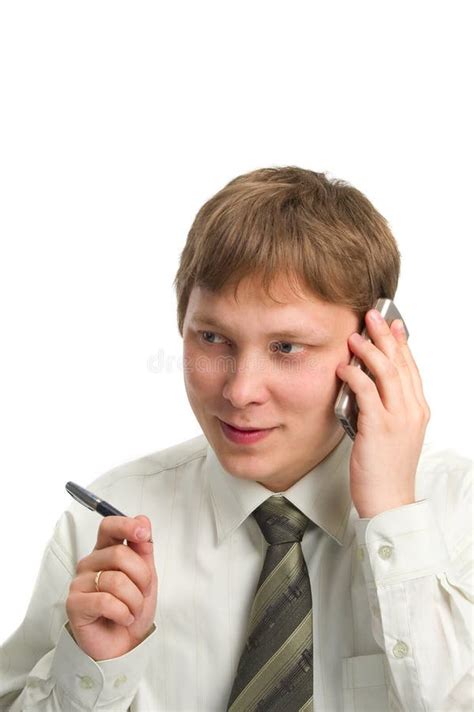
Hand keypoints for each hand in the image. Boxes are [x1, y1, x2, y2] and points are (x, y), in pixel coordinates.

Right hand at [66, 514, 156, 660]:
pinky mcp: (74, 603)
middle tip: (143, 593)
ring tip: (132, 611)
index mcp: (106, 552)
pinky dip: (123, 613)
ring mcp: (80, 582)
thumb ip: (144, 550)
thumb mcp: (146, 578)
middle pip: (120, 554)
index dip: (126, 525)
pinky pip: (106, 601)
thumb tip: (142, 520)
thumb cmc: (132, 610)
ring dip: (134, 600)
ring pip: (116, 580)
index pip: (108, 526)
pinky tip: (122, 618)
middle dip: (142, 577)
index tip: (143, 532)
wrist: (123, 646)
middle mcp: (91, 563)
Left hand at [336, 309, 430, 518]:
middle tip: (371, 316)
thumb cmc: (386, 469)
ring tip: (354, 337)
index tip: (391, 324)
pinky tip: (342, 368)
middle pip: (400, 362)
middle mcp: (411, 410)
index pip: (410, 367)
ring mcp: (397, 418)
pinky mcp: (379, 427)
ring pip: (386, 372)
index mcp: (417, 410)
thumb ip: (385, 408)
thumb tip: (367, 385)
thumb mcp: (392, 433)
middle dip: (384, 335)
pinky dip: (354, 376)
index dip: (400, 342)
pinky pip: (366, 392)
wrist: (389, 501)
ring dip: (368, 350)